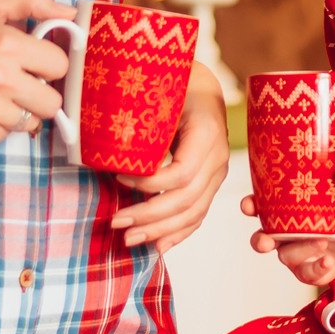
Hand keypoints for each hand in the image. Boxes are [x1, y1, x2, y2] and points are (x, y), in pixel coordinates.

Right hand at [0, 0, 71, 146]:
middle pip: (52, 101)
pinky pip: (7, 135)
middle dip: (41, 91)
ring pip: (31, 121)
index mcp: (7, 44)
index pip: (60, 65)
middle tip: (21, 81)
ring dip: (20, 109)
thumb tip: (71, 15)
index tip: (36, 60)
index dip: (50, 62)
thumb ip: (32, 2)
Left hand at [112, 63, 228, 248]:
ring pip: (193, 213)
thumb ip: (147, 123)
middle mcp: (218, 159)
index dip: (149, 183)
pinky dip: (178, 233)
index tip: (118, 176)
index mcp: (208, 134)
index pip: (182, 173)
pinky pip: (198, 215)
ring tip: (129, 239)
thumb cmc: (180, 88)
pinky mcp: (210, 184)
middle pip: (187, 199)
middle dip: (149, 215)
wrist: (203, 90)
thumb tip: (119, 155)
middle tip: (116, 222)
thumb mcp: (165, 95)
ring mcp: (217, 174)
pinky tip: (157, 246)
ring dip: (159, 230)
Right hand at [244, 195, 334, 286]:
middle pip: (263, 238)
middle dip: (261, 240)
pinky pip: (309, 274)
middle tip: (267, 240)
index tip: (248, 205)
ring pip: (287, 256)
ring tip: (321, 242)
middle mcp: (285, 234)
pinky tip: (328, 260)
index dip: (251, 207)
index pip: (260, 207)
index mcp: (284, 212)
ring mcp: (297, 253)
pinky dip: (317, 267)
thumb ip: (333, 166)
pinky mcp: (311, 270)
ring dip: (301, 249)